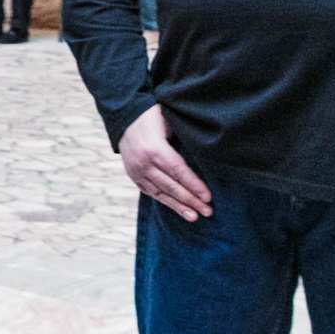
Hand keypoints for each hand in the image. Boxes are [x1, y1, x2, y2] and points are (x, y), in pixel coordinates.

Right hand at [119, 104, 211, 220]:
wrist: (125, 117)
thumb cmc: (154, 116)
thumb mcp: (170, 121)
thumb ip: (184, 138)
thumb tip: (209, 153)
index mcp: (154, 148)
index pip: (178, 171)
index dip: (194, 185)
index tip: (208, 197)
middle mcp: (142, 162)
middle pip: (171, 186)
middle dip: (191, 200)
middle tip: (208, 212)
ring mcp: (135, 170)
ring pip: (160, 192)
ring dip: (178, 206)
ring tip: (194, 216)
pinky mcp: (132, 175)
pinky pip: (150, 191)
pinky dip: (164, 201)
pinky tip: (177, 208)